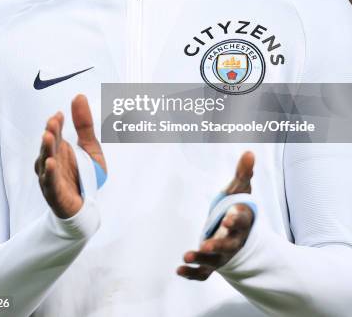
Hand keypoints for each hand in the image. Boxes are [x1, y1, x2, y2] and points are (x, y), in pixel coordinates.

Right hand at [34, 94, 105, 218]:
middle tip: (53, 121)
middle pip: (49, 145)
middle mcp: (52, 161)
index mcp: (60, 149)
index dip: (56, 124)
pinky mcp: (55, 194)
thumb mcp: (91, 146)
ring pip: (46, 162)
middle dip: (50, 133)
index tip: (59, 114)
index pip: (55, 133)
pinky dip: (50, 173)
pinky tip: (51, 163)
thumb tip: (79, 95)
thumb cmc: (85, 175)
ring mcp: (51, 177)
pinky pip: (50, 182)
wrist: (86, 207)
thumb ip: (85, 124)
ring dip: (46, 149)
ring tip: (48, 136)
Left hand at [177, 150, 254, 280]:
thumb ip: (243, 172)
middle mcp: (234, 240)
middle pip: (228, 245)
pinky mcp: (213, 264)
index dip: (235, 219)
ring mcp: (223, 254)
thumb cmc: (238, 206)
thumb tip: (250, 152)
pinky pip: (204, 273)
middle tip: (206, 245)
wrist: (241, 234)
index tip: (228, 217)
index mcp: (241, 222)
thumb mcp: (241, 189)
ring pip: (214, 261)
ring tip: (186, 256)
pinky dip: (192, 274)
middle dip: (218, 245)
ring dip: (201, 259)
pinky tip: (178, 270)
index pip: (241, 221)